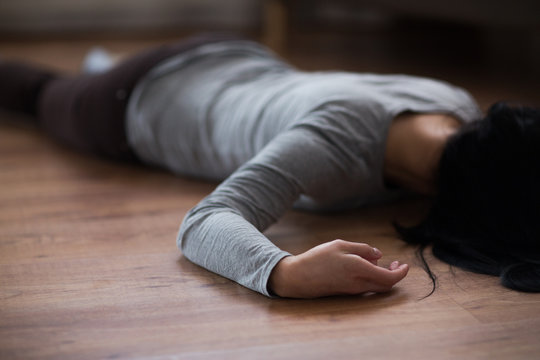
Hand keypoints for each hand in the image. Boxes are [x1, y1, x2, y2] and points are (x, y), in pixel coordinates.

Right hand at [269, 239, 408, 297]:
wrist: (298, 278)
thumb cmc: (317, 259)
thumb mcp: (340, 245)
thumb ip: (362, 249)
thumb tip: (379, 256)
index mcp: (359, 269)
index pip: (389, 278)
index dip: (401, 273)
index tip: (405, 265)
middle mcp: (358, 284)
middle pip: (385, 286)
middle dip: (394, 275)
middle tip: (396, 264)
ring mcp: (352, 290)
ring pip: (376, 287)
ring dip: (383, 276)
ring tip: (377, 262)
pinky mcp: (346, 292)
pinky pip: (366, 287)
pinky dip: (372, 278)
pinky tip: (364, 267)